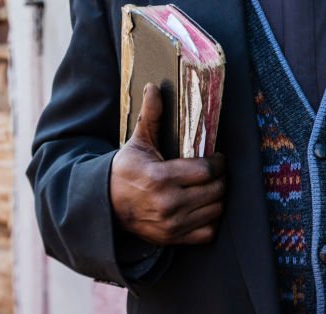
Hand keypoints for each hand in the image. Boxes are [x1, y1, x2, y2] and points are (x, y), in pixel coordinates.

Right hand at [110, 83, 225, 244]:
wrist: (105, 206)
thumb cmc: (126, 170)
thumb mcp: (138, 142)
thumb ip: (151, 115)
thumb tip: (154, 87)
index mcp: (161, 178)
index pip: (207, 170)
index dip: (217, 162)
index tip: (216, 157)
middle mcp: (168, 204)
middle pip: (216, 190)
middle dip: (220, 177)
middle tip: (215, 171)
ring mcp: (172, 225)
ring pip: (216, 210)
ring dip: (217, 197)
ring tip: (210, 186)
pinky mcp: (173, 239)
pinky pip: (208, 232)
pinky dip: (211, 220)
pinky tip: (203, 207)